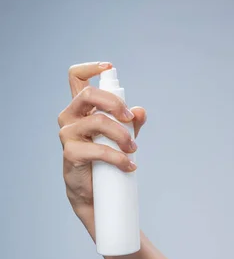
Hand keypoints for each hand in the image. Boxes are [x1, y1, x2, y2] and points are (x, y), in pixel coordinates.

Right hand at [58, 62, 146, 220]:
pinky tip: (129, 165)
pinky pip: (99, 150)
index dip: (90, 68)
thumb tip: (140, 111)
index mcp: (82, 108)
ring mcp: (68, 134)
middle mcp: (71, 116)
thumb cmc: (107, 157)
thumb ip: (132, 121)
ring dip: (122, 135)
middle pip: (88, 94)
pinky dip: (119, 157)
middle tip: (129, 118)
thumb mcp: (124, 135)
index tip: (109, 67)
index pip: (76, 78)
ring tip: (133, 149)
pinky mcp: (71, 153)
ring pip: (98, 121)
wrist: (94, 192)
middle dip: (114, 103)